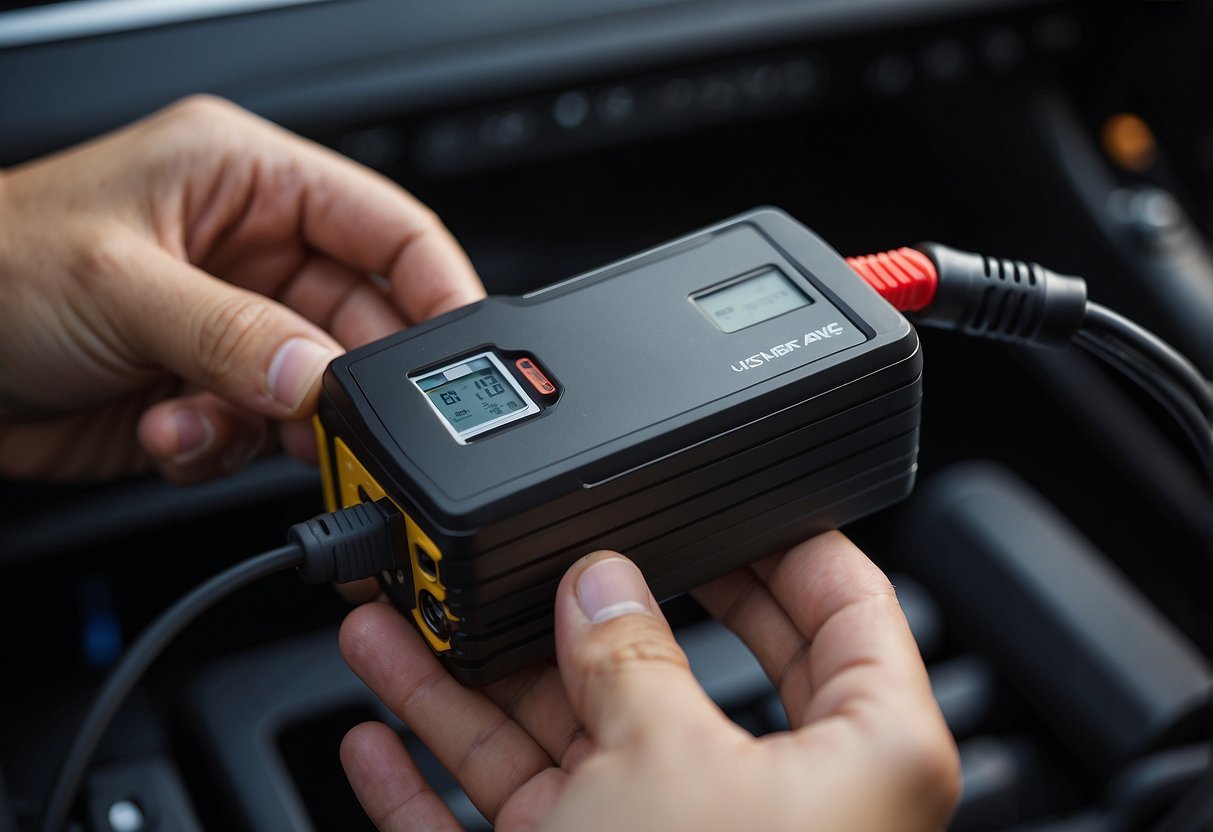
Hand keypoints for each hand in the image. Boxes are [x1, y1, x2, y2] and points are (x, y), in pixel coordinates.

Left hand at [0, 95, 482, 482]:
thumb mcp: (119, 284)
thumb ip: (233, 334)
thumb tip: (321, 379)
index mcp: (250, 183)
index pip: (390, 229)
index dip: (439, 290)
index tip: (466, 357)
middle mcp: (254, 254)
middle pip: (365, 325)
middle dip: (355, 381)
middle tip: (344, 422)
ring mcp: (236, 330)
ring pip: (319, 393)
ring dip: (282, 426)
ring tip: (221, 422)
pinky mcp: (211, 392)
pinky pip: (262, 435)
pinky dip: (226, 448)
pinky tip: (168, 428)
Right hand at [339, 532, 961, 831]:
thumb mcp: (666, 762)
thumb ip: (631, 656)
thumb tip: (604, 587)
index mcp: (856, 758)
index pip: (840, 605)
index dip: (778, 533)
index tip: (713, 483)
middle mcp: (765, 804)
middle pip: (667, 666)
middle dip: (574, 612)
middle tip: (523, 554)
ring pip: (565, 741)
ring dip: (471, 683)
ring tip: (393, 619)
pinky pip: (506, 822)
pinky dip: (438, 785)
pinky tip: (379, 735)